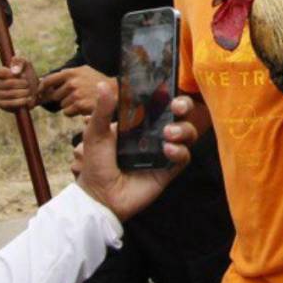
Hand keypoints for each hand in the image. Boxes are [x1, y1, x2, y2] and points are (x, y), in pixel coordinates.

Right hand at [0, 56, 40, 111]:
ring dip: (22, 92)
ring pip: (8, 94)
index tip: (21, 75)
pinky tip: (27, 99)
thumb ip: (20, 62)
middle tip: (27, 84)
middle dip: (20, 84)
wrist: (33, 91)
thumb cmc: (27, 76)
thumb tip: (14, 70)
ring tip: (28, 91)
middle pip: (6, 83)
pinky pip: (8, 104)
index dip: (10, 73)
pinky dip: (20, 101)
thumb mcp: (27, 65)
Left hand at [42, 66, 117, 116]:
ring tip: (83, 100)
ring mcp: (75, 94)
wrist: (115, 91)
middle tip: (75, 96)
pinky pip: (67, 112)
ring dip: (69, 105)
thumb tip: (45, 80)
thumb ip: (67, 74)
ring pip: (62, 105)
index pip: (49, 80)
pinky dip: (73, 112)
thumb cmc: (98, 81)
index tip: (40, 93)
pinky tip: (84, 106)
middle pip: (55, 95)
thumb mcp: (84, 71)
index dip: (42, 87)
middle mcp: (71, 83)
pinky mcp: (79, 105)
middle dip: (62, 98)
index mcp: (71, 72)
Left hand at [74, 84, 198, 222]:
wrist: (100, 197)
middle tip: (177, 107)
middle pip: (180, 115)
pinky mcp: (169, 169)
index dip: (169, 95)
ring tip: (169, 133)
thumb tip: (105, 84)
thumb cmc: (96, 164)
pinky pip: (184, 157)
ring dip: (183, 129)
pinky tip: (168, 150)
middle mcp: (155, 135)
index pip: (160, 104)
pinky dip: (180, 151)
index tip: (170, 91)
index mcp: (140, 123)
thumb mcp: (96, 134)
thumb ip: (102, 110)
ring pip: (187, 133)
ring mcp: (164, 152)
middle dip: (185, 107)